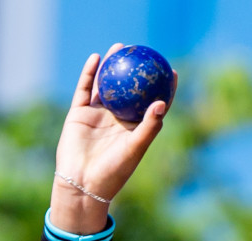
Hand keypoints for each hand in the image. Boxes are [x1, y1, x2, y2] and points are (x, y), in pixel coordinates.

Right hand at [51, 45, 178, 232]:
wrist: (82, 183)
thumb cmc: (113, 170)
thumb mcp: (135, 148)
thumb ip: (149, 126)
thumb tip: (161, 103)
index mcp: (134, 128)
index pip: (152, 104)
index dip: (162, 88)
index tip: (171, 71)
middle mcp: (117, 119)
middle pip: (128, 89)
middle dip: (135, 70)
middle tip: (142, 50)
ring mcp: (98, 115)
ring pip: (106, 85)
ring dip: (112, 65)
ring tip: (119, 47)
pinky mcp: (80, 113)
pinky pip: (85, 88)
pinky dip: (90, 73)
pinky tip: (96, 57)